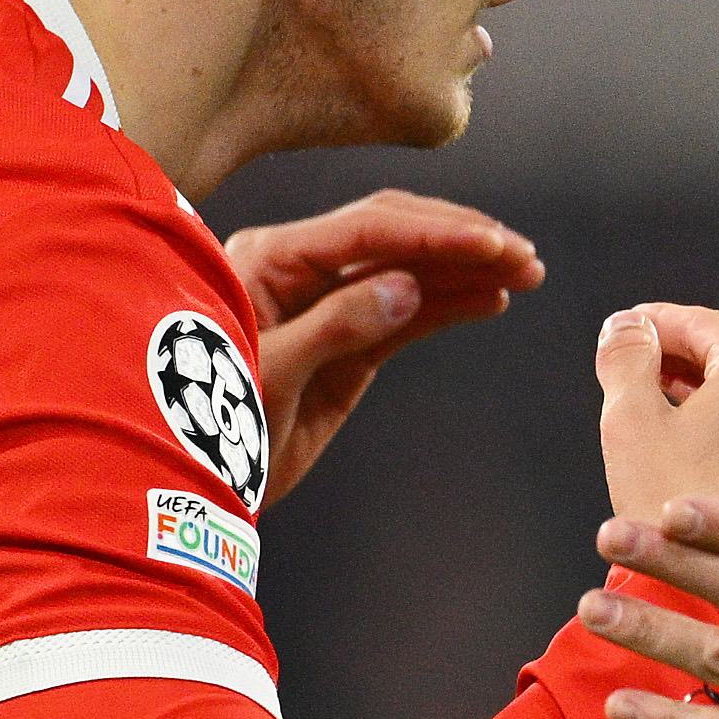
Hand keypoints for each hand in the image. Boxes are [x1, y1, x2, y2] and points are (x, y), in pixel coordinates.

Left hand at [230, 190, 545, 505]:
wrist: (191, 487)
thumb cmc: (205, 428)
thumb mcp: (266, 377)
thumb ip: (332, 327)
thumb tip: (403, 288)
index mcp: (269, 260)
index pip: (366, 231)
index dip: (434, 233)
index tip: (493, 243)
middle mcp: (298, 270)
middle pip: (393, 236)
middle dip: (462, 242)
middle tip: (525, 257)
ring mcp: (325, 305)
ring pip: (408, 272)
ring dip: (468, 270)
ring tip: (527, 274)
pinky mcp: (346, 345)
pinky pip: (405, 315)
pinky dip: (449, 304)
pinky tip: (490, 299)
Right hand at [593, 305, 718, 527]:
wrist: (708, 587)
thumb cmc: (668, 504)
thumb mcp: (628, 417)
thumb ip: (626, 356)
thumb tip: (627, 326)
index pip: (704, 323)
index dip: (657, 320)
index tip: (627, 328)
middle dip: (683, 352)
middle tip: (640, 361)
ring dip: (706, 389)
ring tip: (659, 401)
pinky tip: (692, 446)